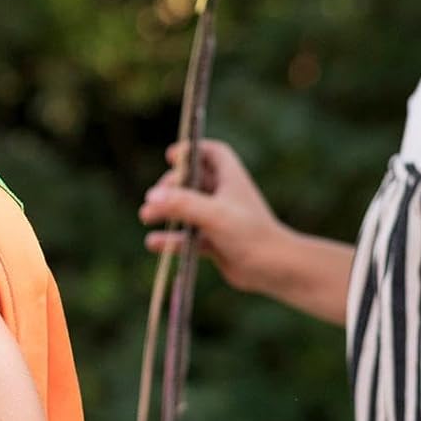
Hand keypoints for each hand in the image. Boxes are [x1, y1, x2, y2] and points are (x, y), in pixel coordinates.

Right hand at [138, 139, 286, 295]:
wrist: (275, 270)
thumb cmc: (250, 235)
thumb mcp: (214, 214)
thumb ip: (182, 203)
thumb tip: (151, 197)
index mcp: (230, 179)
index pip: (212, 153)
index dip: (192, 150)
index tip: (171, 156)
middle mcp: (224, 196)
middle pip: (191, 180)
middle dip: (169, 186)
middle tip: (154, 197)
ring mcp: (219, 219)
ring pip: (186, 209)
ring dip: (166, 211)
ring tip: (145, 216)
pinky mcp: (215, 241)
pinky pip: (187, 237)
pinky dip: (171, 240)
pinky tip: (152, 243)